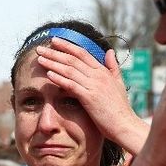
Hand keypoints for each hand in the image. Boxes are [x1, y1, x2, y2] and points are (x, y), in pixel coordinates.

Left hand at [35, 38, 148, 153]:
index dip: (67, 46)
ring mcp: (94, 86)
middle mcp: (98, 76)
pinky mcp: (90, 98)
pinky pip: (71, 85)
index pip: (82, 53)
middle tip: (40, 47)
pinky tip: (48, 74)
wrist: (125, 125)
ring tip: (40, 58)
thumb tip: (110, 51)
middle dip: (55, 52)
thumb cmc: (120, 109)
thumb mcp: (119, 84)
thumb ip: (113, 67)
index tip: (54, 40)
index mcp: (104, 72)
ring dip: (53, 63)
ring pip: (70, 70)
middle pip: (73, 59)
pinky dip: (59, 79)